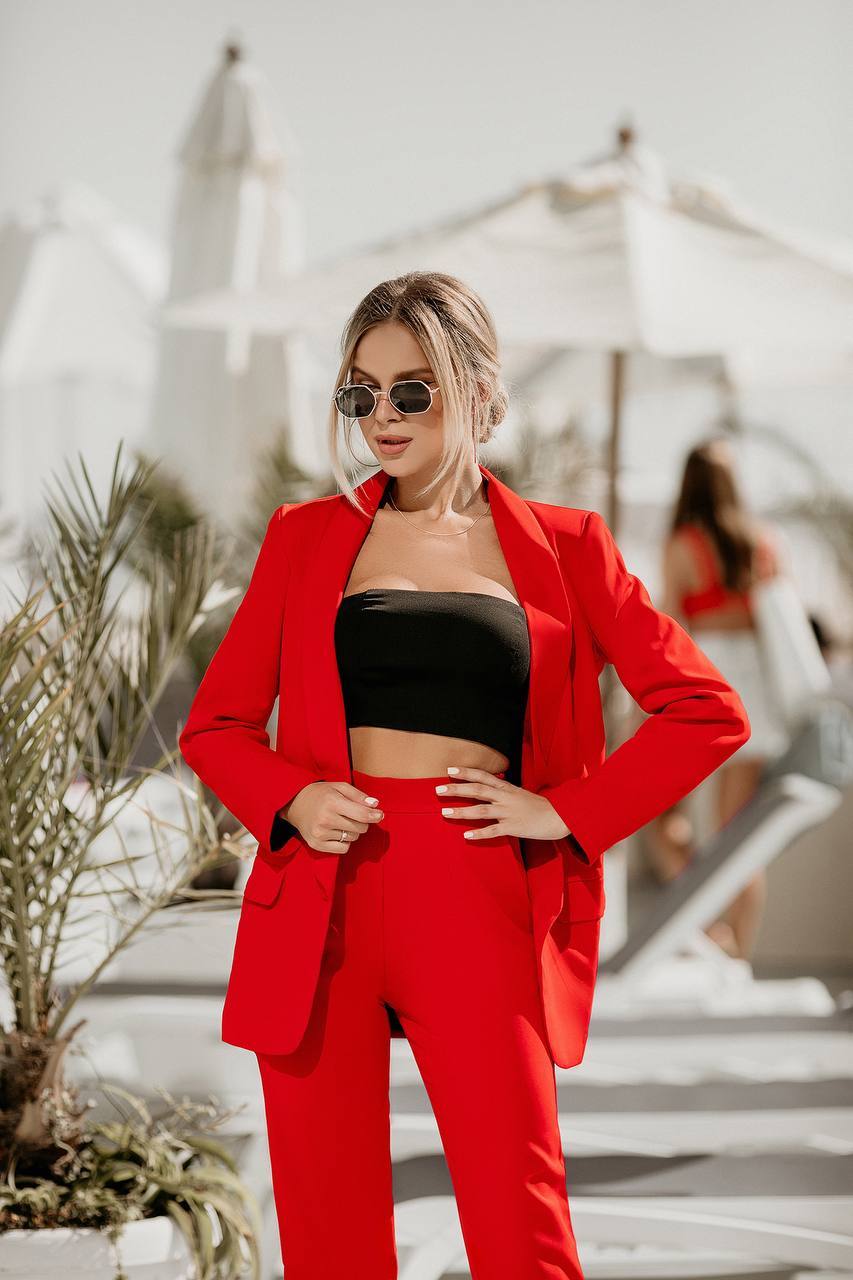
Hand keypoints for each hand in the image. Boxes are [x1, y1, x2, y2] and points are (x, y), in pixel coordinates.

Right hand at [283, 781, 384, 855]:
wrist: (295, 804)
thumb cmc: (321, 794)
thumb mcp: (339, 787)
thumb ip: (359, 795)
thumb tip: (375, 806)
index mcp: (332, 802)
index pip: (362, 814)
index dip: (375, 816)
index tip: (379, 815)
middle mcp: (325, 819)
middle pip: (360, 827)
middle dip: (363, 821)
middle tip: (354, 814)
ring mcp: (320, 834)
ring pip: (353, 838)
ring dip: (353, 831)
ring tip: (341, 821)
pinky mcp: (317, 844)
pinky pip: (343, 849)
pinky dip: (345, 842)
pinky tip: (336, 832)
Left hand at [435, 766, 571, 841]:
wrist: (560, 817)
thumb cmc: (539, 806)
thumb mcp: (520, 794)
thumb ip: (503, 791)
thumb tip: (488, 788)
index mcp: (507, 788)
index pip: (483, 776)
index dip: (466, 772)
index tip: (449, 770)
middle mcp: (506, 798)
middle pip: (477, 790)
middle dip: (456, 789)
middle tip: (438, 789)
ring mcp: (509, 813)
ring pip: (481, 810)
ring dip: (461, 811)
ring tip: (444, 812)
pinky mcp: (513, 828)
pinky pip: (493, 831)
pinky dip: (479, 833)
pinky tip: (466, 835)